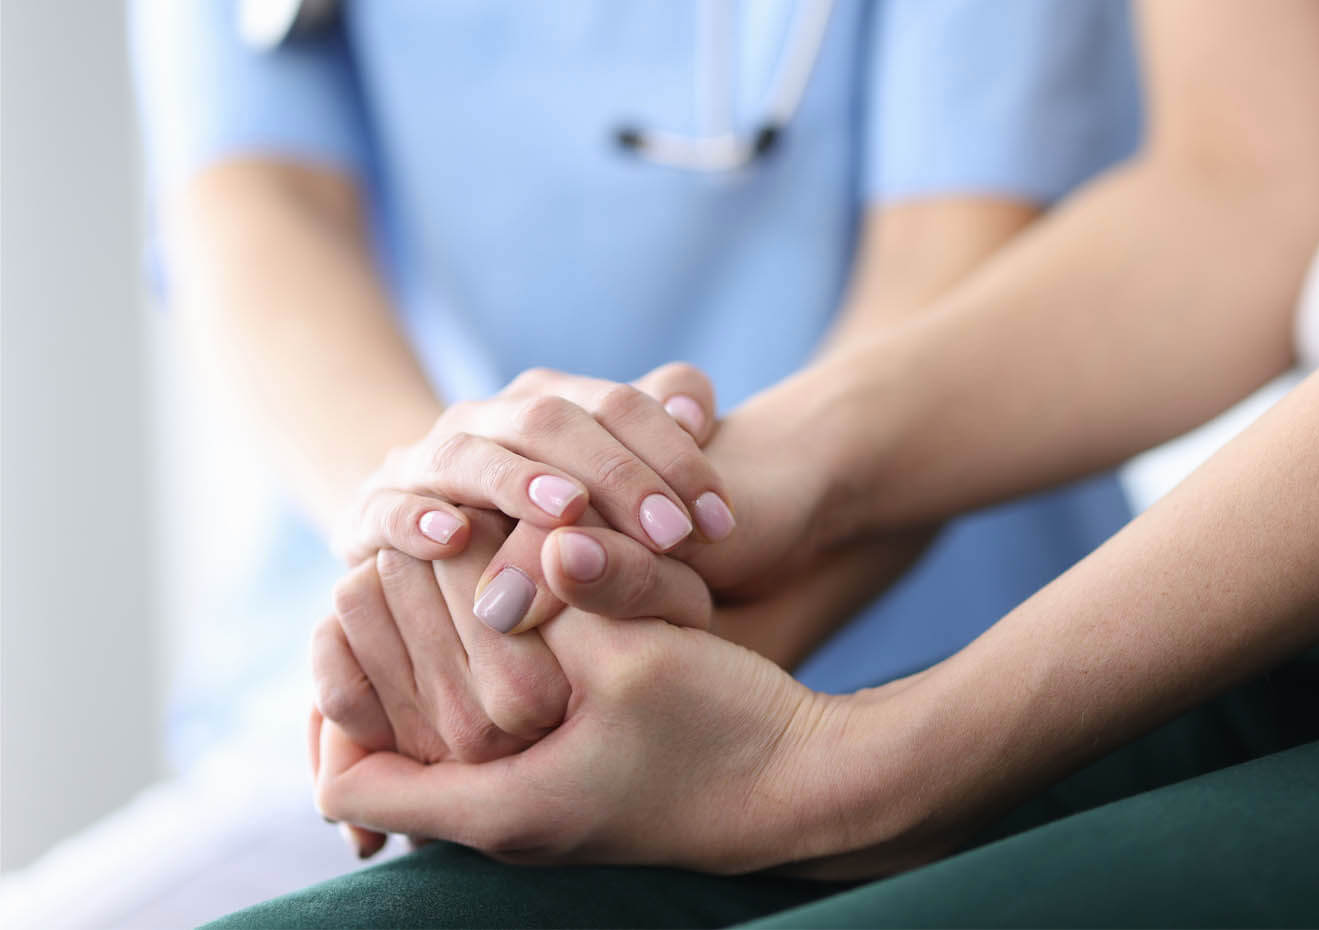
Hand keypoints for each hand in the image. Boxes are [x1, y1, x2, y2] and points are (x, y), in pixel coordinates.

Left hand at [312, 603, 843, 873]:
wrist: (811, 785)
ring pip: (436, 734)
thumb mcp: (640, 655)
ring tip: (453, 579)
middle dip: (385, 661)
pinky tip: (514, 603)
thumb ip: (562, 595)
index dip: (337, 698)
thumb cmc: (728, 736)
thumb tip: (520, 538)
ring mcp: (536, 801)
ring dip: (438, 659)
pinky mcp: (571, 775)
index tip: (363, 611)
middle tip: (396, 571)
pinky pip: (489, 725)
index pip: (346, 779)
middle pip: (385, 749)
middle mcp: (503, 816)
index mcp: (497, 805)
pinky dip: (485, 667)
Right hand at [332, 363, 735, 570]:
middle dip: (616, 475)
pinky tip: (454, 538)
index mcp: (552, 403)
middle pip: (552, 420)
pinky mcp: (373, 514)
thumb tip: (696, 403)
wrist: (426, 539)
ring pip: (469, 453)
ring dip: (518, 481)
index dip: (675, 454)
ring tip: (568, 510)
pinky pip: (389, 508)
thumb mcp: (615, 484)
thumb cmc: (551, 526)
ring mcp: (426, 462)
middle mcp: (488, 420)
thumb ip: (659, 433)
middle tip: (673, 534)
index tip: (721, 521)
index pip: (620, 403)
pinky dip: (417, 519)